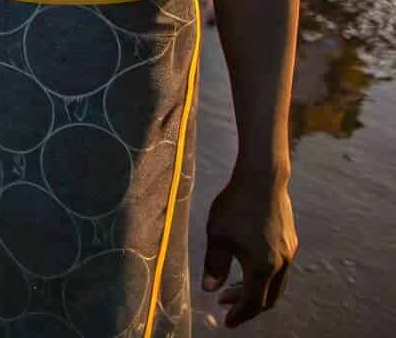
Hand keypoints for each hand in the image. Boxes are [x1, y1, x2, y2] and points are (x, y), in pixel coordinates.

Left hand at [202, 174, 295, 327]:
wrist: (263, 178)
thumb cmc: (235, 206)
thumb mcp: (217, 235)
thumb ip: (214, 265)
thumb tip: (209, 289)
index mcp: (263, 267)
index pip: (253, 302)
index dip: (240, 314)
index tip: (227, 321)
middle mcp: (281, 263)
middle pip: (268, 297)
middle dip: (247, 305)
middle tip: (225, 303)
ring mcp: (290, 251)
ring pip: (276, 283)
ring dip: (256, 289)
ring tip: (233, 286)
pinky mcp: (291, 240)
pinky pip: (280, 268)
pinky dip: (264, 276)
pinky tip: (248, 265)